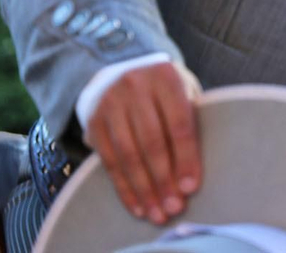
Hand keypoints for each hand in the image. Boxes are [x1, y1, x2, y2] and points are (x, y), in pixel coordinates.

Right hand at [83, 60, 201, 224]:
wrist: (124, 72)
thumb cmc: (165, 91)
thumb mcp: (183, 93)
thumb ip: (189, 122)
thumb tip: (191, 174)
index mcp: (166, 77)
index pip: (179, 122)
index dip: (185, 157)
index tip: (191, 187)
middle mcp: (135, 87)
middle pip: (151, 141)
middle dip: (164, 179)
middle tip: (174, 207)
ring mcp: (110, 105)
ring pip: (128, 154)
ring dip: (143, 189)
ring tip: (157, 212)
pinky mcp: (94, 124)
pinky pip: (109, 162)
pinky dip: (124, 187)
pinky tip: (137, 205)